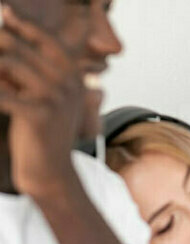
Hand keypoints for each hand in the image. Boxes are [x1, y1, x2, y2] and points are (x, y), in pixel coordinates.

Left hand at [0, 5, 83, 197]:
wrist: (50, 171)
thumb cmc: (39, 133)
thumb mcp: (39, 98)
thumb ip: (28, 73)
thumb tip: (4, 43)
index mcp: (72, 77)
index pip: (47, 40)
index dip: (24, 25)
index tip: (6, 12)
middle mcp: (69, 83)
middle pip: (20, 48)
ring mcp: (56, 98)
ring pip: (9, 63)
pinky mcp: (40, 115)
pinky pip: (2, 93)